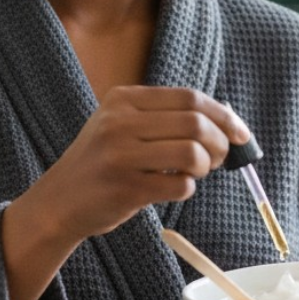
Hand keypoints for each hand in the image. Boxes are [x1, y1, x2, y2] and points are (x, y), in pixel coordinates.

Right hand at [14, 86, 251, 243]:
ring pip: (192, 154)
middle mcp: (120, 122)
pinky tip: (173, 189)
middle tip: (221, 158)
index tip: (240, 133)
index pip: (189, 97)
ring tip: (196, 174)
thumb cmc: (101, 165)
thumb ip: (163, 118)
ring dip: (206, 167)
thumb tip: (226, 122)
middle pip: (195, 123)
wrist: (58, 202)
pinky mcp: (126, 188)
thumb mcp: (120, 125)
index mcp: (123, 100)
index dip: (223, 115)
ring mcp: (121, 155)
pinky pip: (180, 186)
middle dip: (220, 143)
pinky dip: (187, 189)